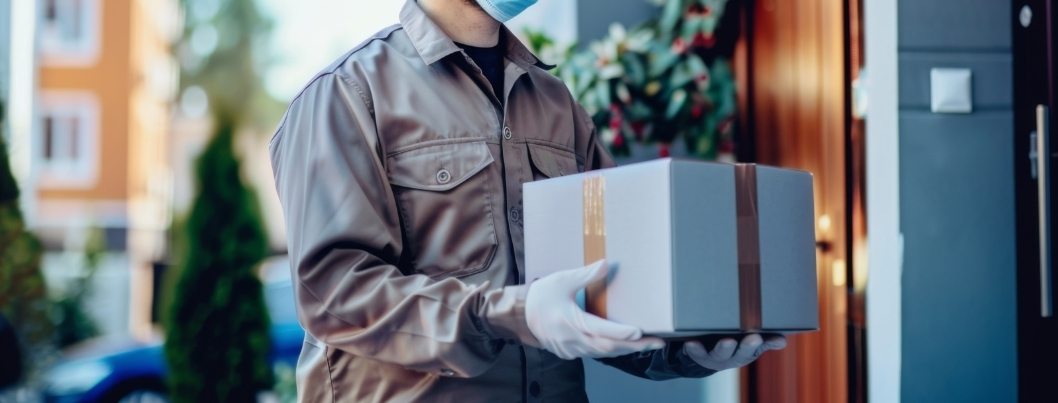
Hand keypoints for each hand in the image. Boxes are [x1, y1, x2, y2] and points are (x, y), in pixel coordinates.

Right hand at [526, 260, 664, 359]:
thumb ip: (586, 275)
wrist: (521, 315)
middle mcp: (573, 340)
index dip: (621, 332)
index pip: (601, 330)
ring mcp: (571, 349)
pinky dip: (611, 350)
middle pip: (608, 347)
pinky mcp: (570, 352)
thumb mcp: (562, 280)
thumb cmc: (542, 296)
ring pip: (603, 353)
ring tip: (648, 345)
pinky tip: (624, 346)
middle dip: (634, 346)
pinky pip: (594, 354)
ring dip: (625, 349)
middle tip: (656, 342)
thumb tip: (606, 264)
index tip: (639, 332)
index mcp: (571, 321)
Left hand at [683, 334, 786, 370]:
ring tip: (726, 341)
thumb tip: (782, 341)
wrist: (703, 354)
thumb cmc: (731, 345)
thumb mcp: (749, 344)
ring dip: (722, 348)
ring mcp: (712, 356)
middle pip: (739, 353)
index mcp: (743, 353)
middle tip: (754, 338)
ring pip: (718, 354)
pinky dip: (693, 348)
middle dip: (746, 346)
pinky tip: (691, 342)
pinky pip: (694, 352)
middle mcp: (729, 357)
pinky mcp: (695, 352)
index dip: (759, 345)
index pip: (754, 349)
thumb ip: (765, 341)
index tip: (762, 337)